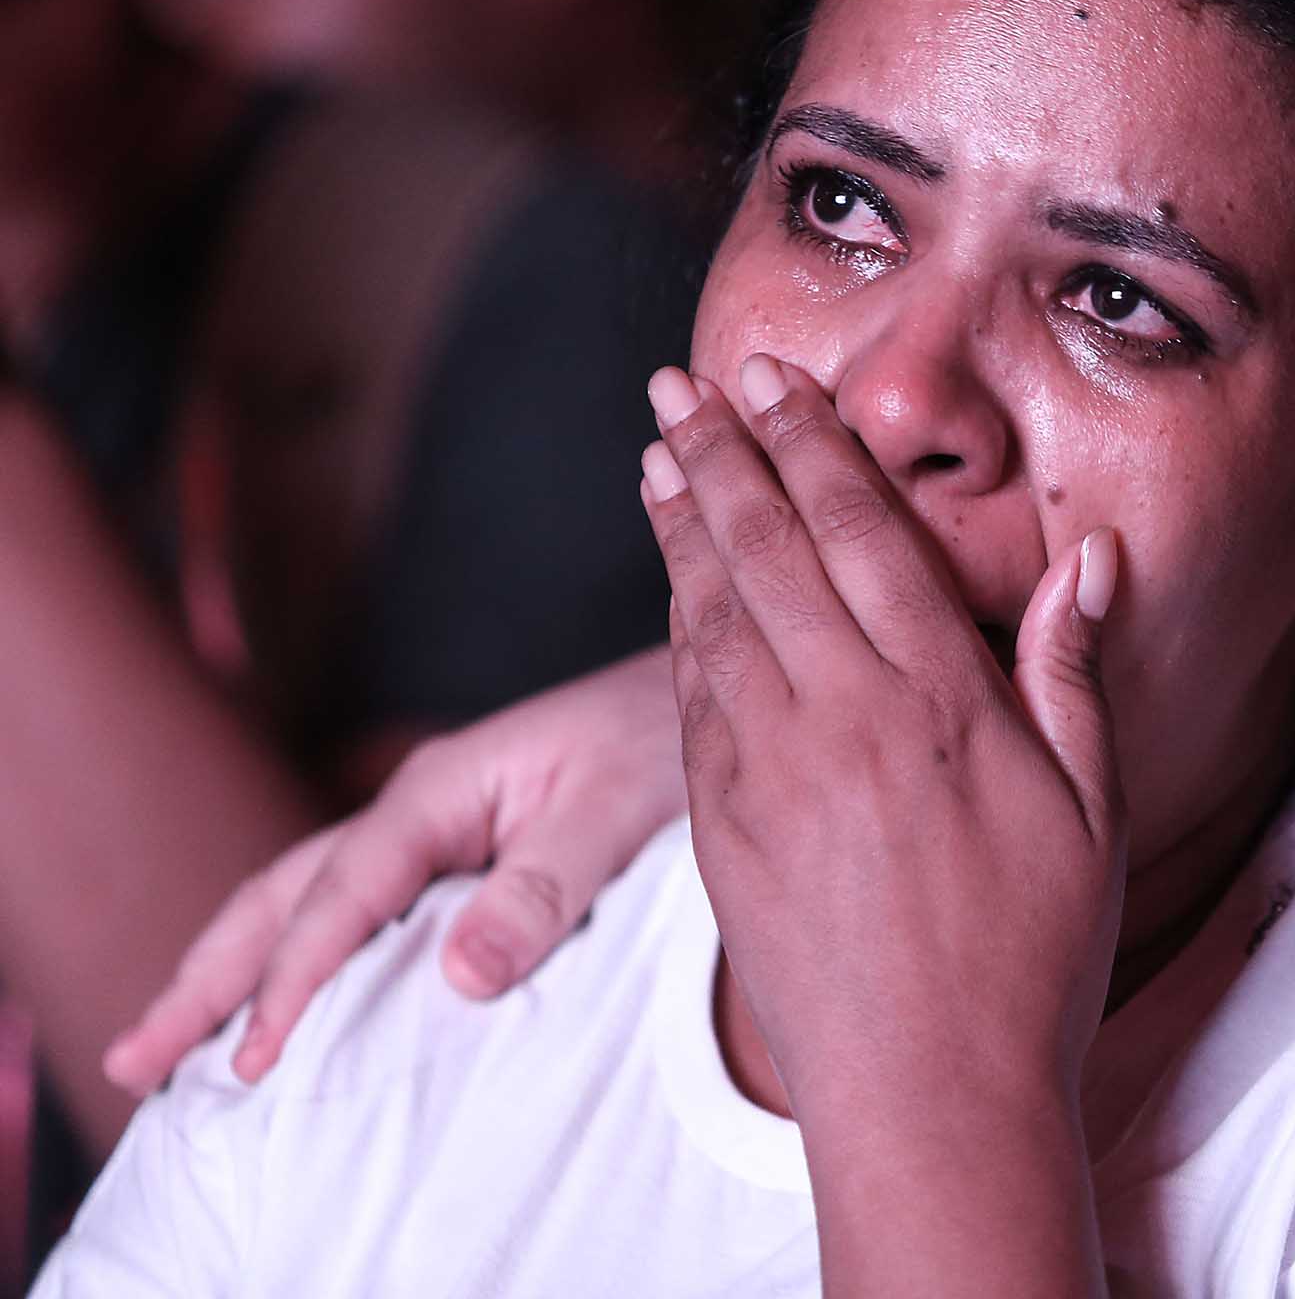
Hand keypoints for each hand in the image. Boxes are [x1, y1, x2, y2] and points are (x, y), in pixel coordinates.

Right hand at [102, 644, 682, 1091]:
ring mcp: (432, 833)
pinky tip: (277, 1005)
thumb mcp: (623, 808)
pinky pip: (355, 914)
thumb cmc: (664, 740)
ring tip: (162, 1047)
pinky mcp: (457, 857)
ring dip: (232, 969)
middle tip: (137, 1058)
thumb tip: (462, 974)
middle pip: (284, 893)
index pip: (343, 893)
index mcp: (444, 789)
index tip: (257, 1054)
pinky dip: (297, 958)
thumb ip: (548, 883)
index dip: (295, 976)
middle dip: (208, 976)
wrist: (702, 691)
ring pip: (304, 900)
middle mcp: (420, 809)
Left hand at [641, 355, 1123, 1118]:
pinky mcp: (721, 825)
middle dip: (721, 452)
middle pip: (765, 547)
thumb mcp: (1090, 808)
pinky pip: (690, 694)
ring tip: (658, 449)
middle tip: (683, 381)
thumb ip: (1073, 670)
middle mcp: (839, 716)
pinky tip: (674, 581)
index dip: (811, 445)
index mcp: (937, 698)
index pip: (859, 532)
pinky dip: (677, 618)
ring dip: (682, 520)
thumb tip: (1089, 555)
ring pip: (711, 610)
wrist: (928, 1093)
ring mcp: (766, 770)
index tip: (773, 380)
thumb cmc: (1028, 952)